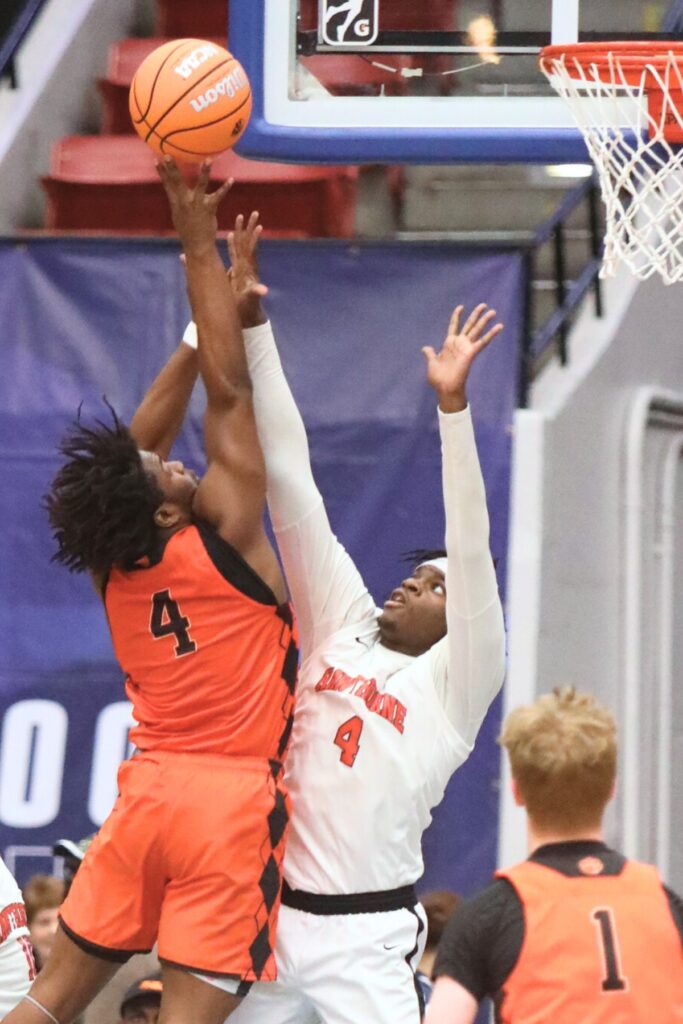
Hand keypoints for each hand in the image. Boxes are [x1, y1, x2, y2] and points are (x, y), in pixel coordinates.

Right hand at [156, 157, 232, 255]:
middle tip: (167, 154)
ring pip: (201, 185)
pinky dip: (225, 188)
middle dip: (172, 168)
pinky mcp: (209, 208)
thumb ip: (177, 201)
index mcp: (176, 203)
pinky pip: (218, 196)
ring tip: (208, 160)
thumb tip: (175, 191)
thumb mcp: (178, 215)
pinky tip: (231, 180)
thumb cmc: (188, 231)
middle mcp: (185, 202)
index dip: (162, 172)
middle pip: (177, 182)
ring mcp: (197, 204)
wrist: (198, 246)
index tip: (157, 159)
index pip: (167, 184)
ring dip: (205, 172)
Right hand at [226, 212, 268, 326]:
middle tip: (252, 212)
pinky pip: (233, 254)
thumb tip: (264, 290)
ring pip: (241, 246)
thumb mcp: (251, 300)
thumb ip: (256, 293)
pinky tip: (229, 235)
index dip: (254, 238)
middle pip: (247, 243)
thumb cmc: (247, 308)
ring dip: (241, 232)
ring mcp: (241, 269)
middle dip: (249, 228)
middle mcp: (246, 266)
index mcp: (248, 270)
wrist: (245, 316)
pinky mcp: (236, 272)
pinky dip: (232, 244)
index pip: (251, 250)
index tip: (258, 224)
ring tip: (240, 216)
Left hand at [422, 303, 502, 411]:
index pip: (453, 326)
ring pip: (477, 330)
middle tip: (483, 305)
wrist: (445, 388)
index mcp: (449, 344)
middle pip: (469, 325)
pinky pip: (483, 342)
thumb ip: (430, 354)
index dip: (456, 316)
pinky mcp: (472, 353)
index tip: (461, 307)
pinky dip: (491, 334)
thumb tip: (425, 348)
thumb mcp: (432, 363)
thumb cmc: (438, 378)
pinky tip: (499, 326)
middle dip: (476, 315)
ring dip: (485, 321)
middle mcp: (459, 344)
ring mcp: (466, 348)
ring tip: (493, 311)